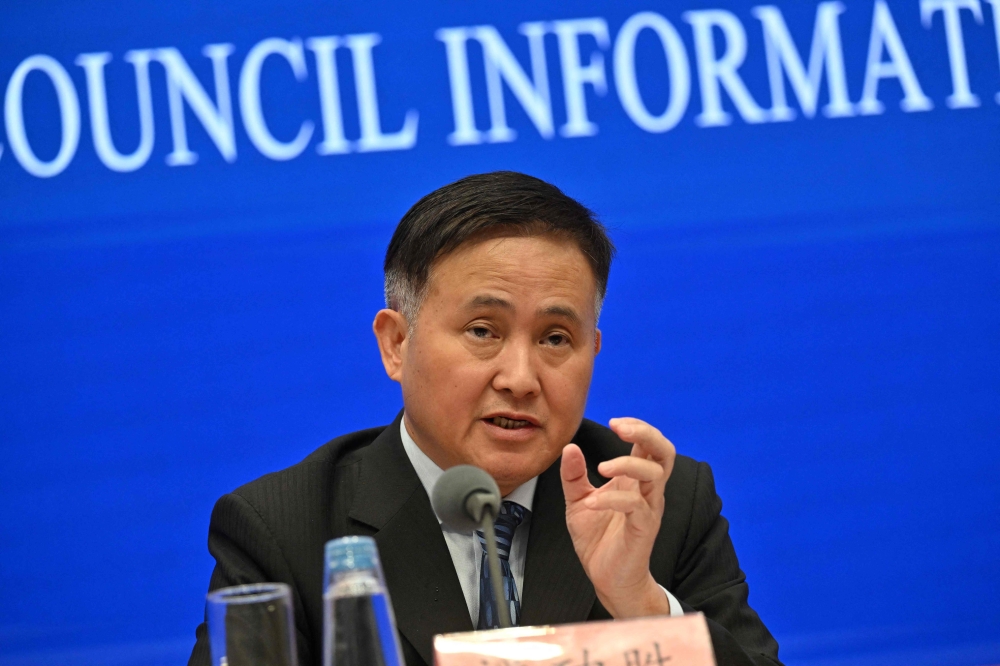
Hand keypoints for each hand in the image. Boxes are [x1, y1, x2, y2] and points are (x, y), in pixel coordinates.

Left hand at [560, 417, 675, 617]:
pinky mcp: (643, 529)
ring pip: (655, 475)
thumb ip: (574, 475)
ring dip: (627, 464)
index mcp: (635, 480)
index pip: (649, 444)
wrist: (606, 578)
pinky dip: (613, 499)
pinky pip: (636, 506)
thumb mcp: (578, 501)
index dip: (637, 427)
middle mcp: (648, 491)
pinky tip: (593, 502)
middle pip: (664, 452)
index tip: (614, 422)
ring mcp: (648, 509)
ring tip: (601, 469)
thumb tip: (570, 447)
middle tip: (620, 428)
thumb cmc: (598, 539)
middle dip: (646, 434)